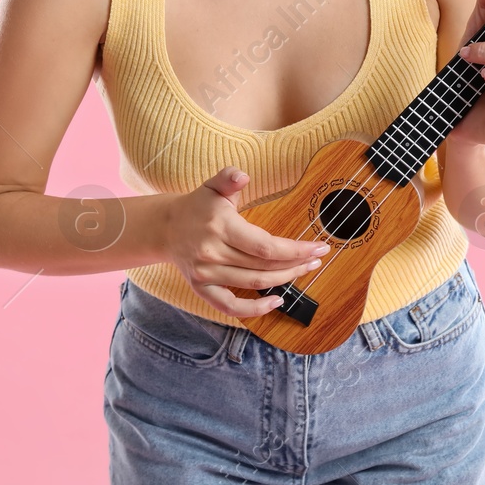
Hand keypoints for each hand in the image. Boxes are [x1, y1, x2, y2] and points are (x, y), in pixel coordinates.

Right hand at [162, 166, 330, 318]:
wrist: (165, 228)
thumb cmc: (197, 206)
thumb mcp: (213, 186)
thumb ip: (228, 177)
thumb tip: (242, 175)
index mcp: (220, 226)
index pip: (265, 246)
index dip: (295, 250)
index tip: (318, 246)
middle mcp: (212, 252)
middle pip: (263, 266)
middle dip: (296, 264)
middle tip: (317, 258)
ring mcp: (206, 274)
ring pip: (253, 283)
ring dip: (284, 280)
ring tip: (304, 270)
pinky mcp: (201, 289)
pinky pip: (230, 306)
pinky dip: (254, 309)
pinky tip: (276, 302)